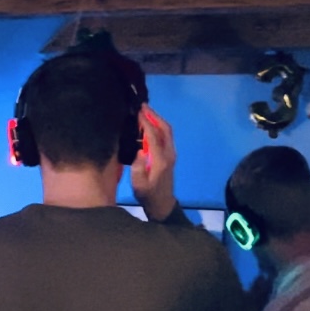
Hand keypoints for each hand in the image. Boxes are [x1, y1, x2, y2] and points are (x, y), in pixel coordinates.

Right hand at [130, 104, 176, 219]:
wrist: (162, 204)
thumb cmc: (148, 195)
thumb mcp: (139, 185)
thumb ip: (138, 168)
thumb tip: (140, 150)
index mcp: (160, 160)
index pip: (154, 136)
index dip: (146, 123)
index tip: (138, 112)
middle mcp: (169, 154)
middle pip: (165, 129)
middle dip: (155, 116)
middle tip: (143, 106)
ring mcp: (171, 154)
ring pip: (167, 131)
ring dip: (157, 120)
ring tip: (145, 112)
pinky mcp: (169, 156)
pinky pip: (166, 136)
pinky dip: (158, 127)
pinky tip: (149, 125)